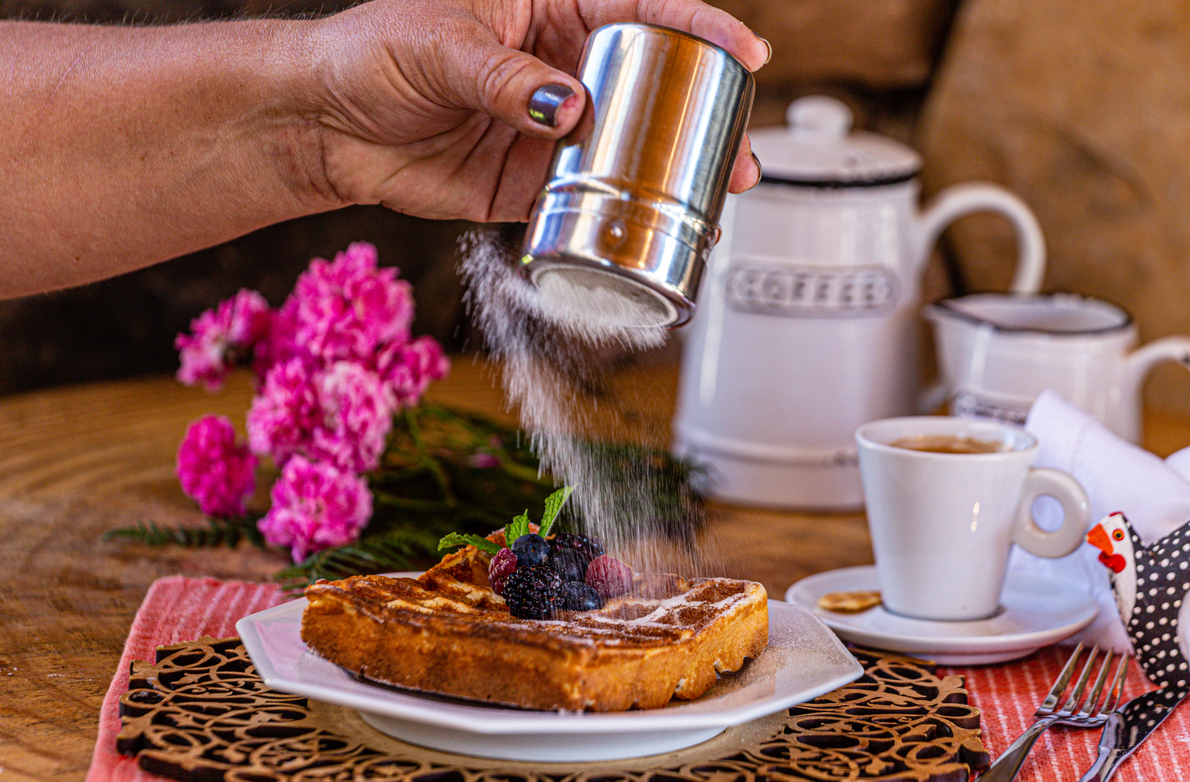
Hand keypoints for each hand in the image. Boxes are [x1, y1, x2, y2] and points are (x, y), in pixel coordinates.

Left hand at [301, 0, 768, 221]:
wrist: (325, 126)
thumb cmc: (372, 55)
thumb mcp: (440, 46)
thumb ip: (506, 77)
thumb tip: (571, 109)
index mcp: (550, 8)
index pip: (640, 9)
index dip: (699, 27)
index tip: (745, 50)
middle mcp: (561, 68)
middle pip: (652, 88)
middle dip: (703, 118)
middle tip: (739, 153)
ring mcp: (550, 131)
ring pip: (628, 150)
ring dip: (673, 176)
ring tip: (714, 199)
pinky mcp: (528, 184)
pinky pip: (583, 200)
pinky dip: (615, 217)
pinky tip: (650, 231)